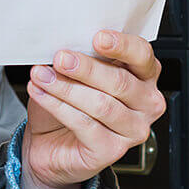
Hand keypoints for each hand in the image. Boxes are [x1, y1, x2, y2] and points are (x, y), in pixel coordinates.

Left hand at [22, 30, 165, 188]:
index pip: (142, 55)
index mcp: (144, 76)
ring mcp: (133, 130)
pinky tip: (42, 93)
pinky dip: (58, 106)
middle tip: (60, 58)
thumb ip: (82, 56)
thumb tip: (67, 41)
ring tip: (42, 76)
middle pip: (120, 81)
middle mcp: (146, 103)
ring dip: (66, 87)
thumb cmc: (69, 103)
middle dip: (86, 68)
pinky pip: (85, 125)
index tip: (98, 37)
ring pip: (101, 104)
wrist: (50, 141)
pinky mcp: (113, 151)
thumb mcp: (76, 71)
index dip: (122, 45)